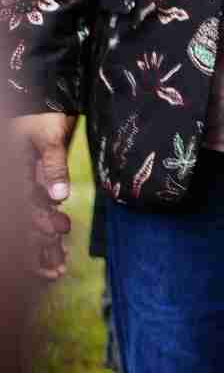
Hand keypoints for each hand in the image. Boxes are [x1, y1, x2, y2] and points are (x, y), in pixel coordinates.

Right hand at [15, 112, 75, 280]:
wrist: (48, 101)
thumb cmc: (44, 115)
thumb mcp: (48, 137)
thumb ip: (52, 166)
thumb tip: (58, 198)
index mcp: (16, 177)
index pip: (23, 210)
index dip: (37, 230)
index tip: (55, 242)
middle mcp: (18, 186)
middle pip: (25, 224)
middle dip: (39, 248)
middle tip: (56, 269)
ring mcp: (27, 188)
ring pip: (32, 224)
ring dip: (43, 248)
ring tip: (56, 270)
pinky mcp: (39, 186)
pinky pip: (41, 215)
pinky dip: (48, 234)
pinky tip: (58, 254)